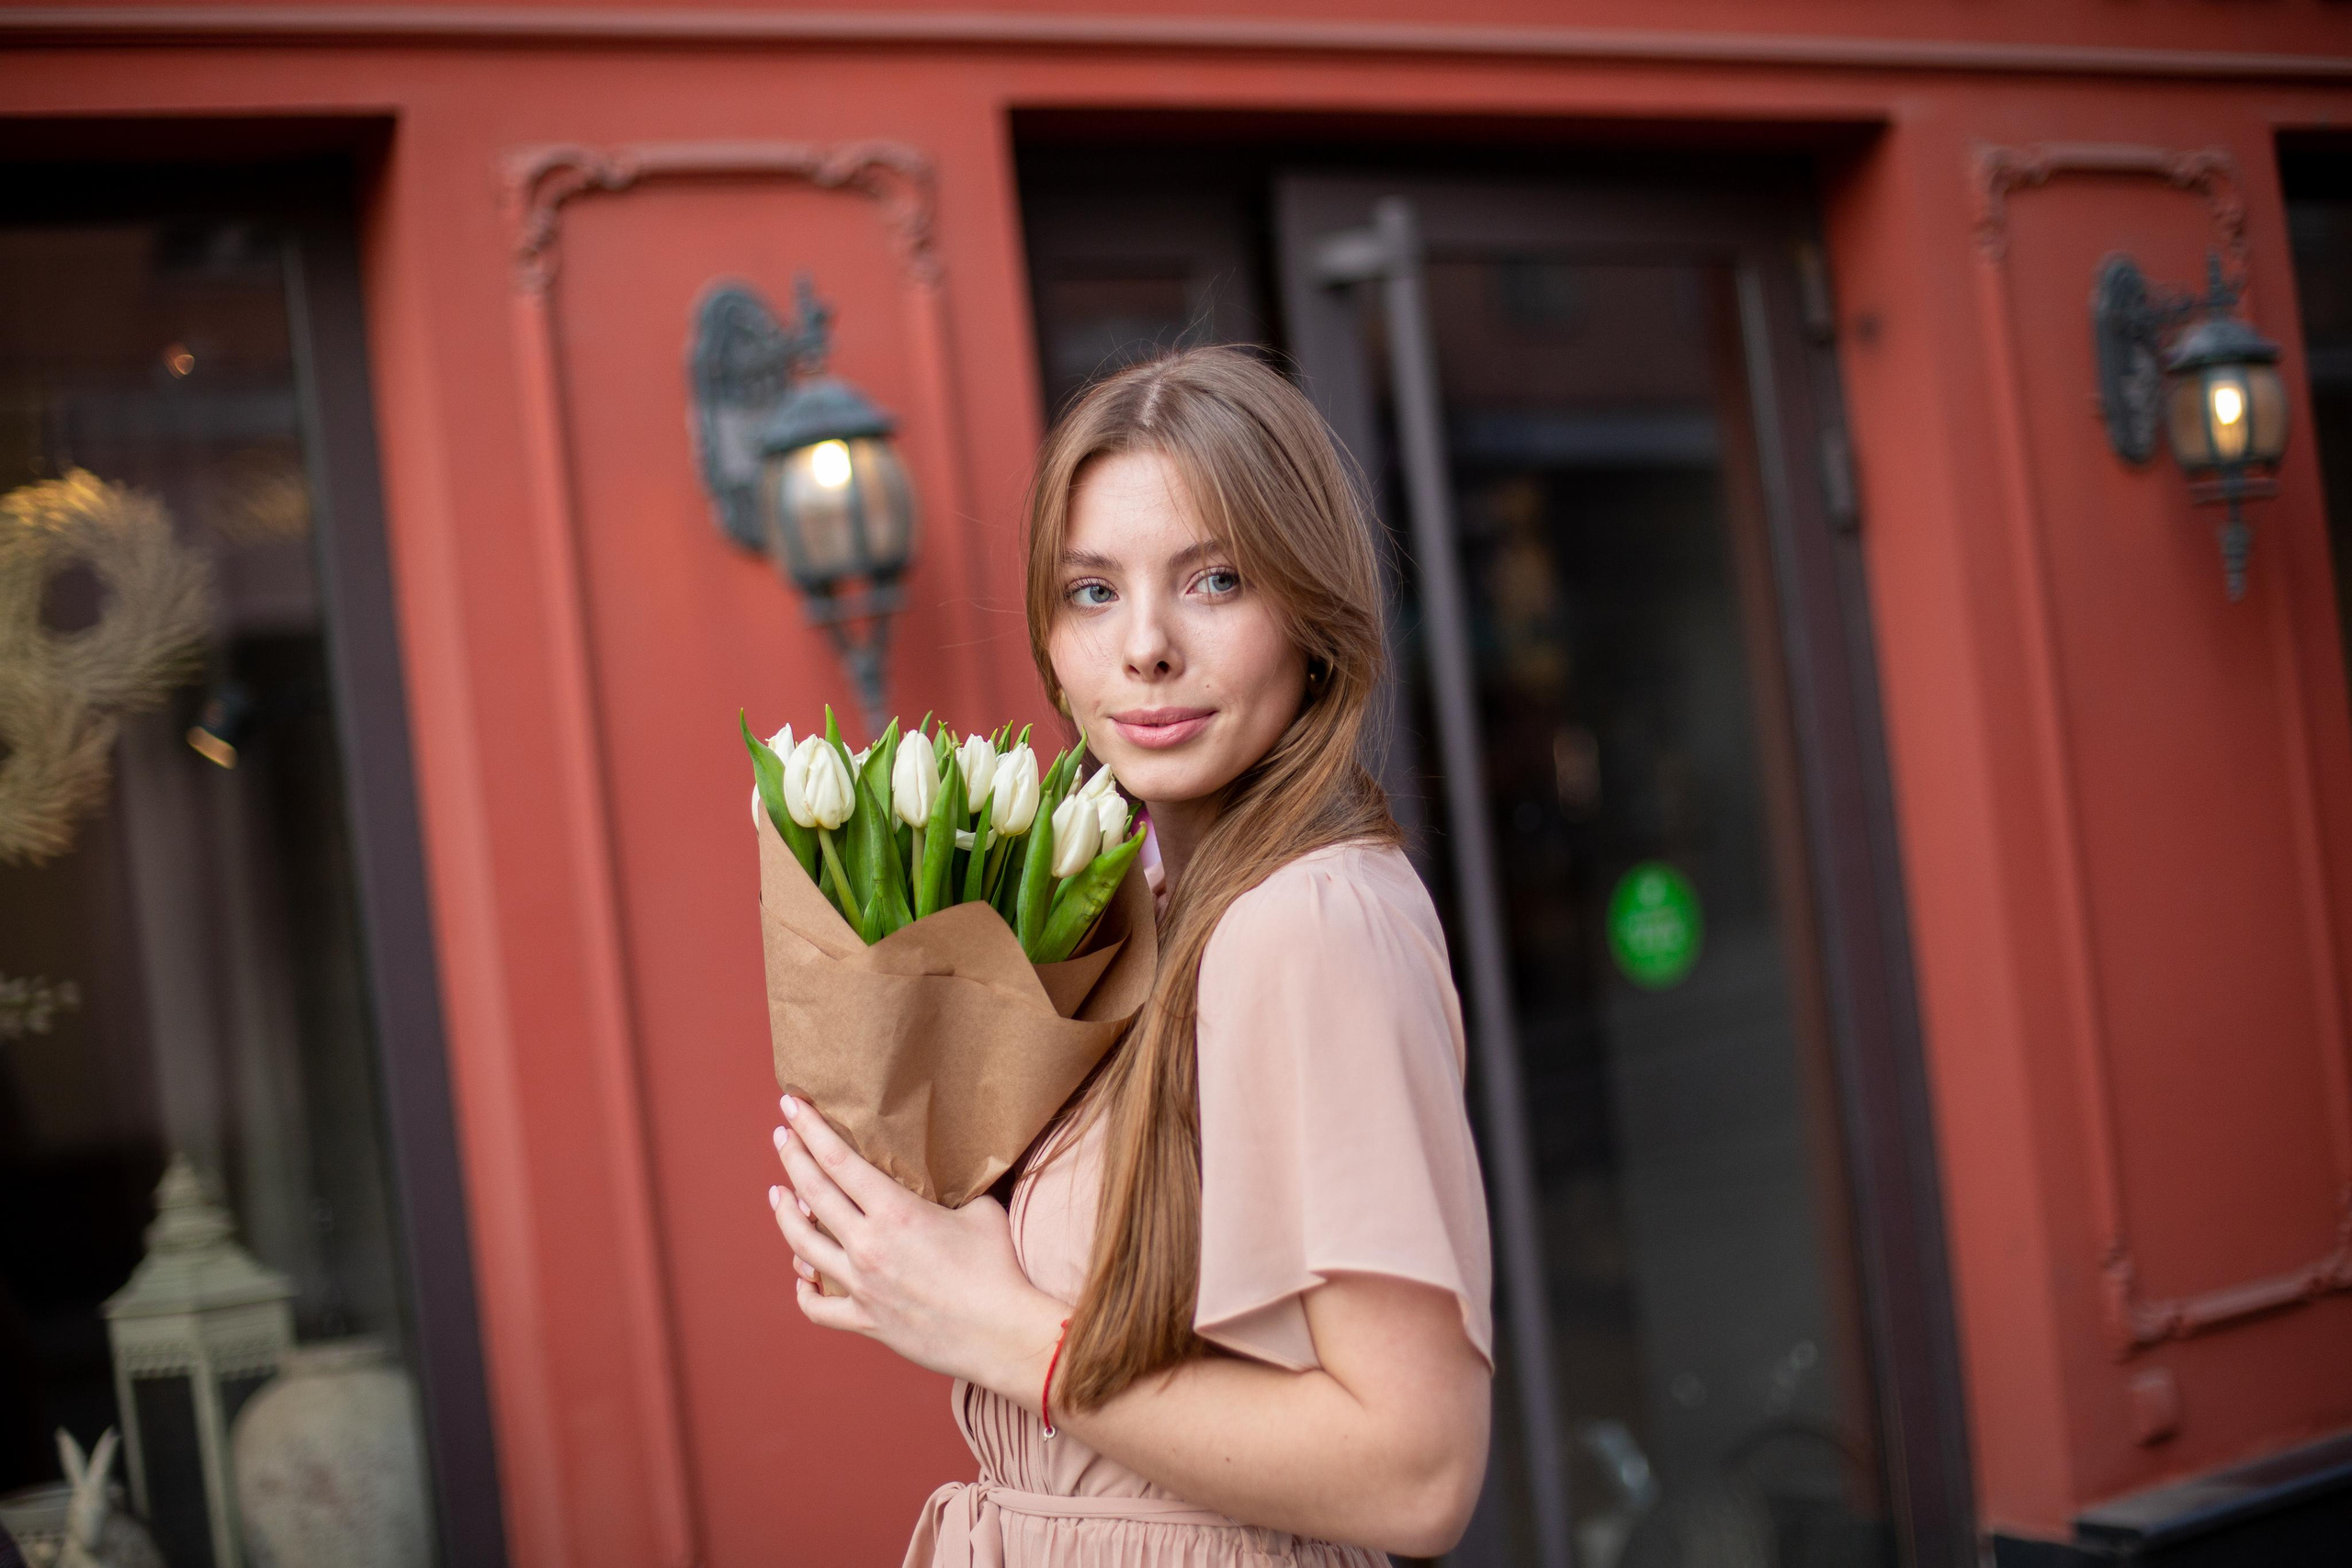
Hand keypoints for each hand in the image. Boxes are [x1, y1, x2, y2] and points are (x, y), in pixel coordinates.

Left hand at [768, 1095, 1067, 1403]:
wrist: (1001, 1333)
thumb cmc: (998, 1267)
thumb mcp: (980, 1209)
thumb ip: (951, 1188)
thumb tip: (948, 1168)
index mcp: (896, 1212)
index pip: (838, 1160)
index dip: (809, 1129)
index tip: (791, 1105)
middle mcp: (869, 1245)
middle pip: (812, 1192)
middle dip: (791, 1157)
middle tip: (780, 1135)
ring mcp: (861, 1285)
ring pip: (801, 1244)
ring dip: (785, 1214)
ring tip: (778, 1194)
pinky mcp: (865, 1320)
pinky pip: (817, 1307)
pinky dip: (803, 1289)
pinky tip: (801, 1273)